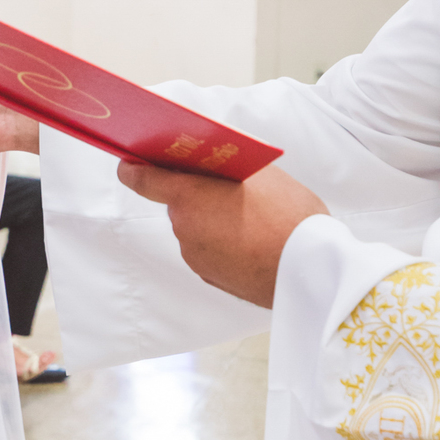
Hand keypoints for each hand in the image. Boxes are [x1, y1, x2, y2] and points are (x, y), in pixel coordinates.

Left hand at [116, 161, 328, 306]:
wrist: (310, 269)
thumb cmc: (289, 215)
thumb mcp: (262, 175)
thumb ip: (226, 168)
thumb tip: (214, 168)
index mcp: (189, 195)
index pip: (143, 179)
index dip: (134, 169)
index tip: (128, 164)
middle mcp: (183, 226)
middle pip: (179, 203)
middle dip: (198, 196)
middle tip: (228, 190)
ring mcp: (194, 254)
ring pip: (195, 228)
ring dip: (213, 222)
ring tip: (252, 220)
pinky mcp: (209, 275)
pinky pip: (208, 251)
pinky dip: (222, 244)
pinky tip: (251, 241)